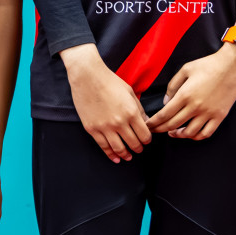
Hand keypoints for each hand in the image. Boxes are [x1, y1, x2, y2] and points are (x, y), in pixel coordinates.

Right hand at [63, 43, 149, 162]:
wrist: (87, 76)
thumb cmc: (109, 81)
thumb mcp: (130, 92)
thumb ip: (139, 109)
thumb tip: (146, 122)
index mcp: (131, 112)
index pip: (144, 135)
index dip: (147, 140)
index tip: (146, 140)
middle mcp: (119, 122)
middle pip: (134, 143)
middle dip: (138, 148)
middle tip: (139, 148)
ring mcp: (105, 127)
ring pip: (119, 148)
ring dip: (126, 154)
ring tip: (128, 156)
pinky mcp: (92, 128)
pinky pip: (104, 146)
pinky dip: (111, 154)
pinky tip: (115, 158)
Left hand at [147, 45, 235, 140]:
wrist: (232, 65)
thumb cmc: (207, 65)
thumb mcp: (185, 70)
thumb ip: (172, 86)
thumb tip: (166, 103)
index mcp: (185, 95)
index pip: (164, 114)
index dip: (154, 123)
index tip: (148, 126)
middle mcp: (196, 106)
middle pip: (173, 125)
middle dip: (160, 130)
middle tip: (153, 131)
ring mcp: (209, 113)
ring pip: (189, 132)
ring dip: (178, 135)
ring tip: (172, 133)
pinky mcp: (220, 116)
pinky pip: (207, 133)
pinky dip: (196, 137)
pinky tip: (190, 133)